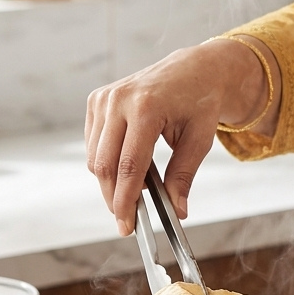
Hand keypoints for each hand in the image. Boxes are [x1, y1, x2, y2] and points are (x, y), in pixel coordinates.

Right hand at [85, 38, 277, 234]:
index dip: (125, 200)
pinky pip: (93, 144)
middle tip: (129, 219)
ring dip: (111, 181)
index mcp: (146, 107)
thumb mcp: (200, 139)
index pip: (128, 166)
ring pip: (95, 157)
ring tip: (138, 187)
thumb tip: (177, 210)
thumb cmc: (200, 101)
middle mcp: (119, 100)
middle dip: (114, 197)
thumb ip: (184, 175)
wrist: (195, 69)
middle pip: (104, 165)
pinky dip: (107, 161)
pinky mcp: (97, 100)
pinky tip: (129, 164)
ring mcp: (104, 98)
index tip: (127, 225)